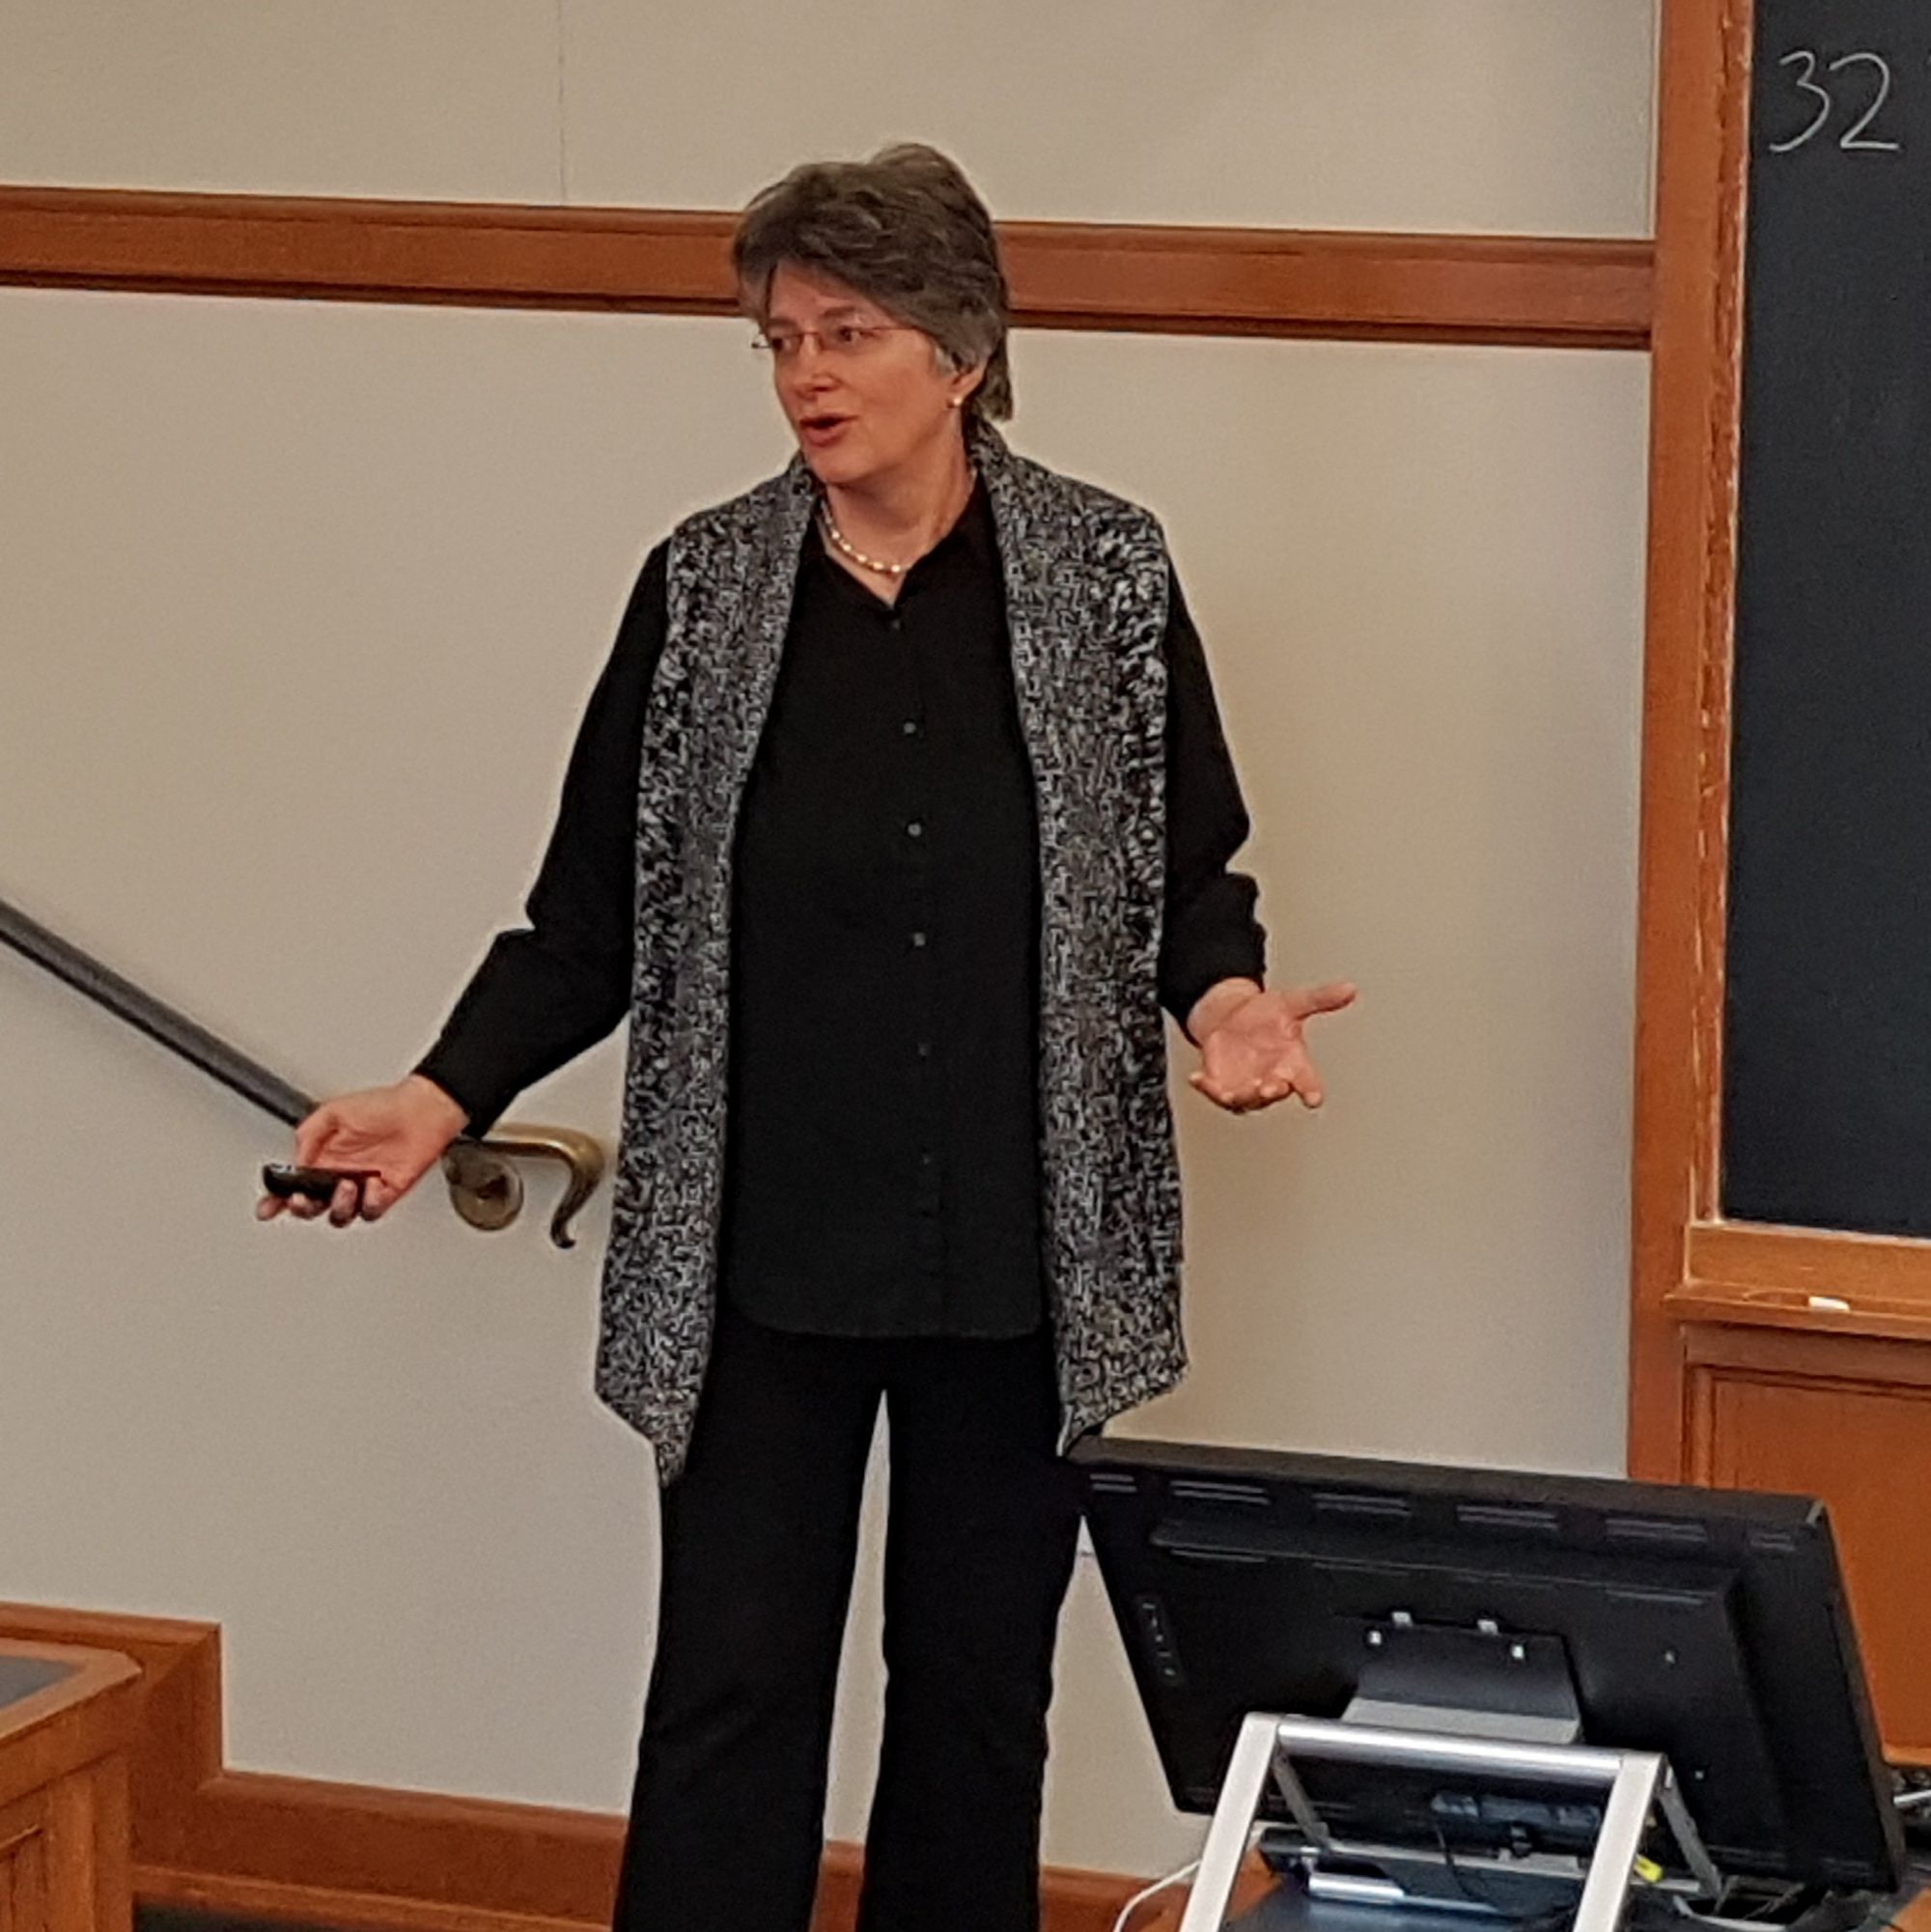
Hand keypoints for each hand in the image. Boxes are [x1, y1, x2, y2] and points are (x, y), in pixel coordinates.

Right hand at [257, 1074, 468, 1227]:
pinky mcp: (386, 1193)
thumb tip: (297, 1162)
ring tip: (346, 1185)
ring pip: (339, 1216)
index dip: (276, 1201)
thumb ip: (309, 1136)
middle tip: (304, 1197)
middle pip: (312, 1208)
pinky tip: (372, 1184)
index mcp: (323, 1158)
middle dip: (302, 1208)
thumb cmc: (383, 1106)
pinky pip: (371, 1211)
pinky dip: (368, 1203)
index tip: (266, 1208)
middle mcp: (340, 1176)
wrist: (422, 1109)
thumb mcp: (333, 1112)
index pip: (294, 1186)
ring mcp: (362, 1187)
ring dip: (337, 1206)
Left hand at [1187, 979, 1356, 1113]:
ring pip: (1246, 1099)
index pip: (1307, 1081)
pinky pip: (1215, 1092)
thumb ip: (1321, 998)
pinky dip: (1206, 1088)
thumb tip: (1350, 988)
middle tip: (1271, 1088)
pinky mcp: (1223, 1084)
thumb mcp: (1293, 1002)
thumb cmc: (1266, 1016)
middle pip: (1275, 1092)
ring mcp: (1247, 1084)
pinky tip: (1197, 1078)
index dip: (1311, 1091)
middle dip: (1272, 1092)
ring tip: (1231, 1093)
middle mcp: (1272, 1078)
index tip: (1314, 1098)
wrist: (1231, 1017)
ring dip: (1240, 1097)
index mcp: (1294, 1063)